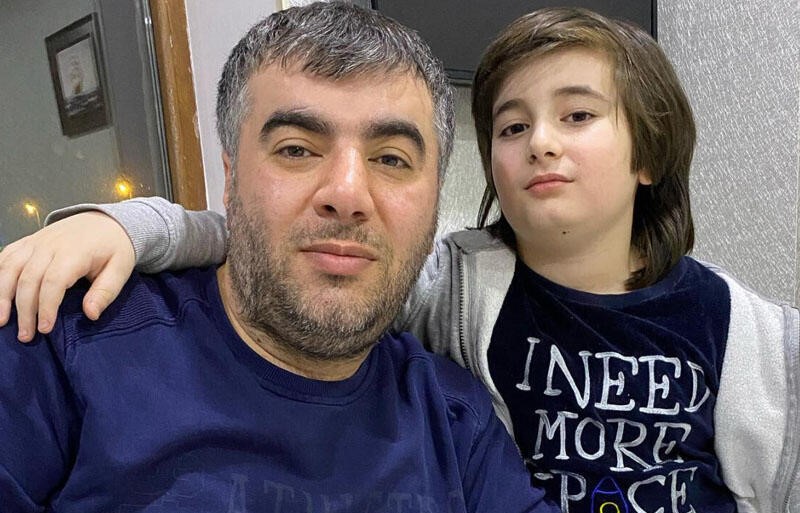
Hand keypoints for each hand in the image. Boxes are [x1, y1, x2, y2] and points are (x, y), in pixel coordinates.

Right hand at [0, 211, 134, 341]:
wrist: (106, 221)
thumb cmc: (114, 248)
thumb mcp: (120, 269)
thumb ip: (106, 291)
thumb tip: (91, 314)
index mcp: (74, 252)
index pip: (53, 281)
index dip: (46, 307)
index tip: (45, 329)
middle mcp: (49, 245)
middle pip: (28, 279)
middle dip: (24, 310)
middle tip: (25, 336)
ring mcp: (35, 242)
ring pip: (9, 267)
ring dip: (1, 295)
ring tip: (1, 321)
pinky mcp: (27, 242)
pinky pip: (5, 257)